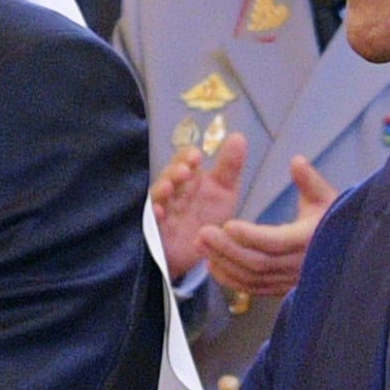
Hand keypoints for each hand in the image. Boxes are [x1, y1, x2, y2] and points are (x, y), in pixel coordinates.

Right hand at [150, 135, 246, 279]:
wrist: (197, 252)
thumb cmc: (207, 217)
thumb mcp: (224, 192)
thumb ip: (230, 167)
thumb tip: (239, 137)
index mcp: (189, 178)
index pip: (184, 159)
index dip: (187, 156)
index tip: (196, 157)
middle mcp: (173, 191)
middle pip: (168, 175)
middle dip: (174, 172)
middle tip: (184, 172)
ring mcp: (162, 209)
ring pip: (157, 196)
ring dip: (161, 190)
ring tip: (168, 188)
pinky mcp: (156, 230)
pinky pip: (150, 221)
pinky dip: (153, 216)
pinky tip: (159, 213)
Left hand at [200, 156, 335, 303]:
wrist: (348, 254)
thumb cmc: (334, 221)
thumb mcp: (328, 198)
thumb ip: (309, 181)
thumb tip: (296, 161)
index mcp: (308, 240)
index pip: (275, 242)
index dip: (250, 236)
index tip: (227, 224)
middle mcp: (298, 265)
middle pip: (257, 262)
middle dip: (227, 249)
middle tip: (202, 233)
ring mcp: (288, 280)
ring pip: (251, 277)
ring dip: (223, 263)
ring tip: (200, 244)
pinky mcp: (280, 289)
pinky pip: (252, 288)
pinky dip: (230, 279)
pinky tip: (212, 265)